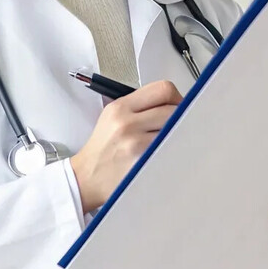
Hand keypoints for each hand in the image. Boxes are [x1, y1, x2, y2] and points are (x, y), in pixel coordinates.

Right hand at [70, 80, 181, 212]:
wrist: (86, 178)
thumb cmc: (103, 150)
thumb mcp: (112, 117)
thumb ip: (141, 107)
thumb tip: (175, 103)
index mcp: (120, 107)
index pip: (162, 89)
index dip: (177, 97)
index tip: (179, 107)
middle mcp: (126, 123)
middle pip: (173, 110)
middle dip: (181, 118)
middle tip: (180, 126)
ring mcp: (134, 144)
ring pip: (175, 131)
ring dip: (179, 136)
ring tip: (171, 142)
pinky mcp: (141, 163)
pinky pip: (170, 151)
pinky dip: (174, 151)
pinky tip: (167, 155)